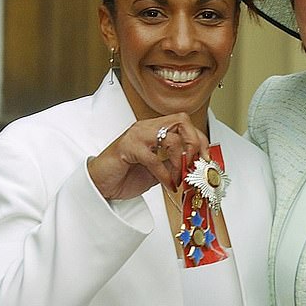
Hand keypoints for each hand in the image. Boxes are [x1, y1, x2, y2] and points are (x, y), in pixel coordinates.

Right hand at [87, 113, 209, 199]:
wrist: (100, 183)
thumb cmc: (126, 175)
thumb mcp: (158, 169)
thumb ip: (174, 164)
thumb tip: (196, 168)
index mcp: (155, 129)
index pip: (185, 123)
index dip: (199, 140)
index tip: (206, 159)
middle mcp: (147, 127)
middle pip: (182, 121)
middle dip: (194, 143)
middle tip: (195, 164)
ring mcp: (137, 135)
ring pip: (171, 138)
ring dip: (181, 162)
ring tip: (179, 178)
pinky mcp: (128, 148)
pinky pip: (154, 159)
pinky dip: (166, 174)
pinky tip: (168, 184)